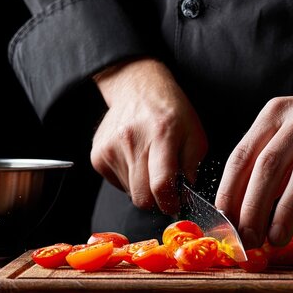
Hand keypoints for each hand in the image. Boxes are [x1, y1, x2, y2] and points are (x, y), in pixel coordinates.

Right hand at [91, 58, 207, 214]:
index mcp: (162, 135)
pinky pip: (116, 183)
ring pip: (129, 192)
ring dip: (142, 187)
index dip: (170, 203)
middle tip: (163, 188)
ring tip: (148, 164)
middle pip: (142, 197)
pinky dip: (128, 179)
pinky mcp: (98, 155)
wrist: (137, 88)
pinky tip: (135, 159)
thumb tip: (183, 194)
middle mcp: (132, 142)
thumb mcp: (195, 134)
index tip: (175, 203)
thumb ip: (192, 166)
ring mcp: (111, 149)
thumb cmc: (170, 111)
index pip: (161, 184)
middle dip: (156, 200)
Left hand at [215, 83, 292, 247]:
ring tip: (276, 239)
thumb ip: (266, 165)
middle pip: (269, 166)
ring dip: (286, 211)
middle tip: (248, 239)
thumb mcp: (288, 133)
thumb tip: (242, 211)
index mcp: (274, 115)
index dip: (229, 193)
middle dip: (253, 208)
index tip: (225, 224)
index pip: (242, 157)